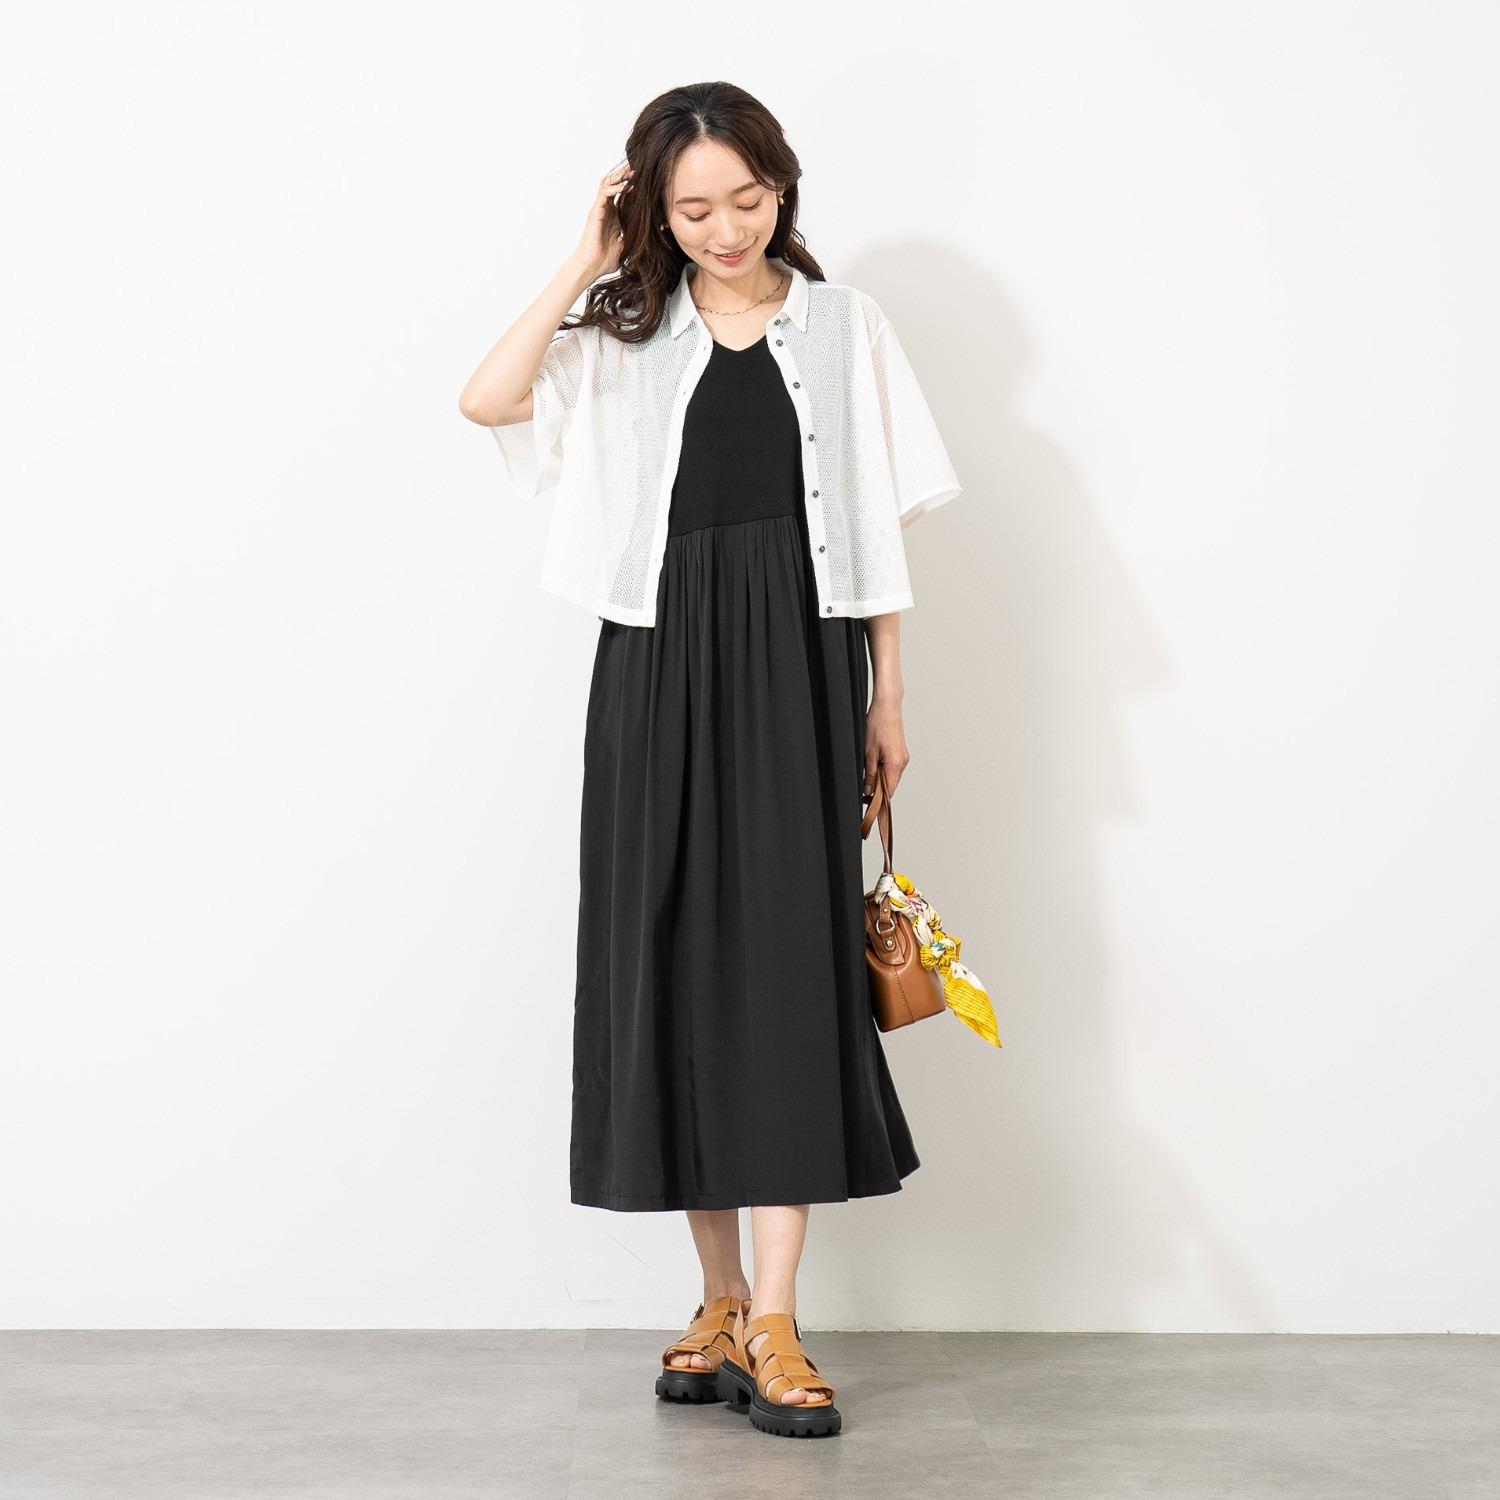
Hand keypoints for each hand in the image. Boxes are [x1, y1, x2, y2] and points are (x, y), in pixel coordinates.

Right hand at [572, 160, 633, 280]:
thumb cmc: (604, 261)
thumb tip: (647, 240)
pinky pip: (604, 194)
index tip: (645, 179)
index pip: (621, 195)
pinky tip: (627, 186)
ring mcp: (599, 210)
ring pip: (608, 184)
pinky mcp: (595, 212)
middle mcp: (605, 210)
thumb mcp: (624, 248)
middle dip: (625, 174)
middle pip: (614, 185)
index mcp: (612, 217)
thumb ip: (632, 240)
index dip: (632, 185)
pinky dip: (615, 188)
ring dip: (620, 176)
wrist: (590, 267)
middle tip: (638, 166)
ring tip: (632, 170)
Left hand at [864, 695, 910, 800]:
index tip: (869, 803)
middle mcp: (903, 762)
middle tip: (864, 787)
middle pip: (892, 785)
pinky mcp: (902, 752)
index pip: (889, 791)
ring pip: (892, 776)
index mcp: (895, 764)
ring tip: (868, 769)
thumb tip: (869, 789)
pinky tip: (875, 762)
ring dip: (881, 777)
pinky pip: (894, 767)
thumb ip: (869, 773)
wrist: (888, 707)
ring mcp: (904, 757)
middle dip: (879, 788)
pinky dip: (885, 769)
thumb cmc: (878, 724)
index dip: (879, 799)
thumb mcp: (868, 752)